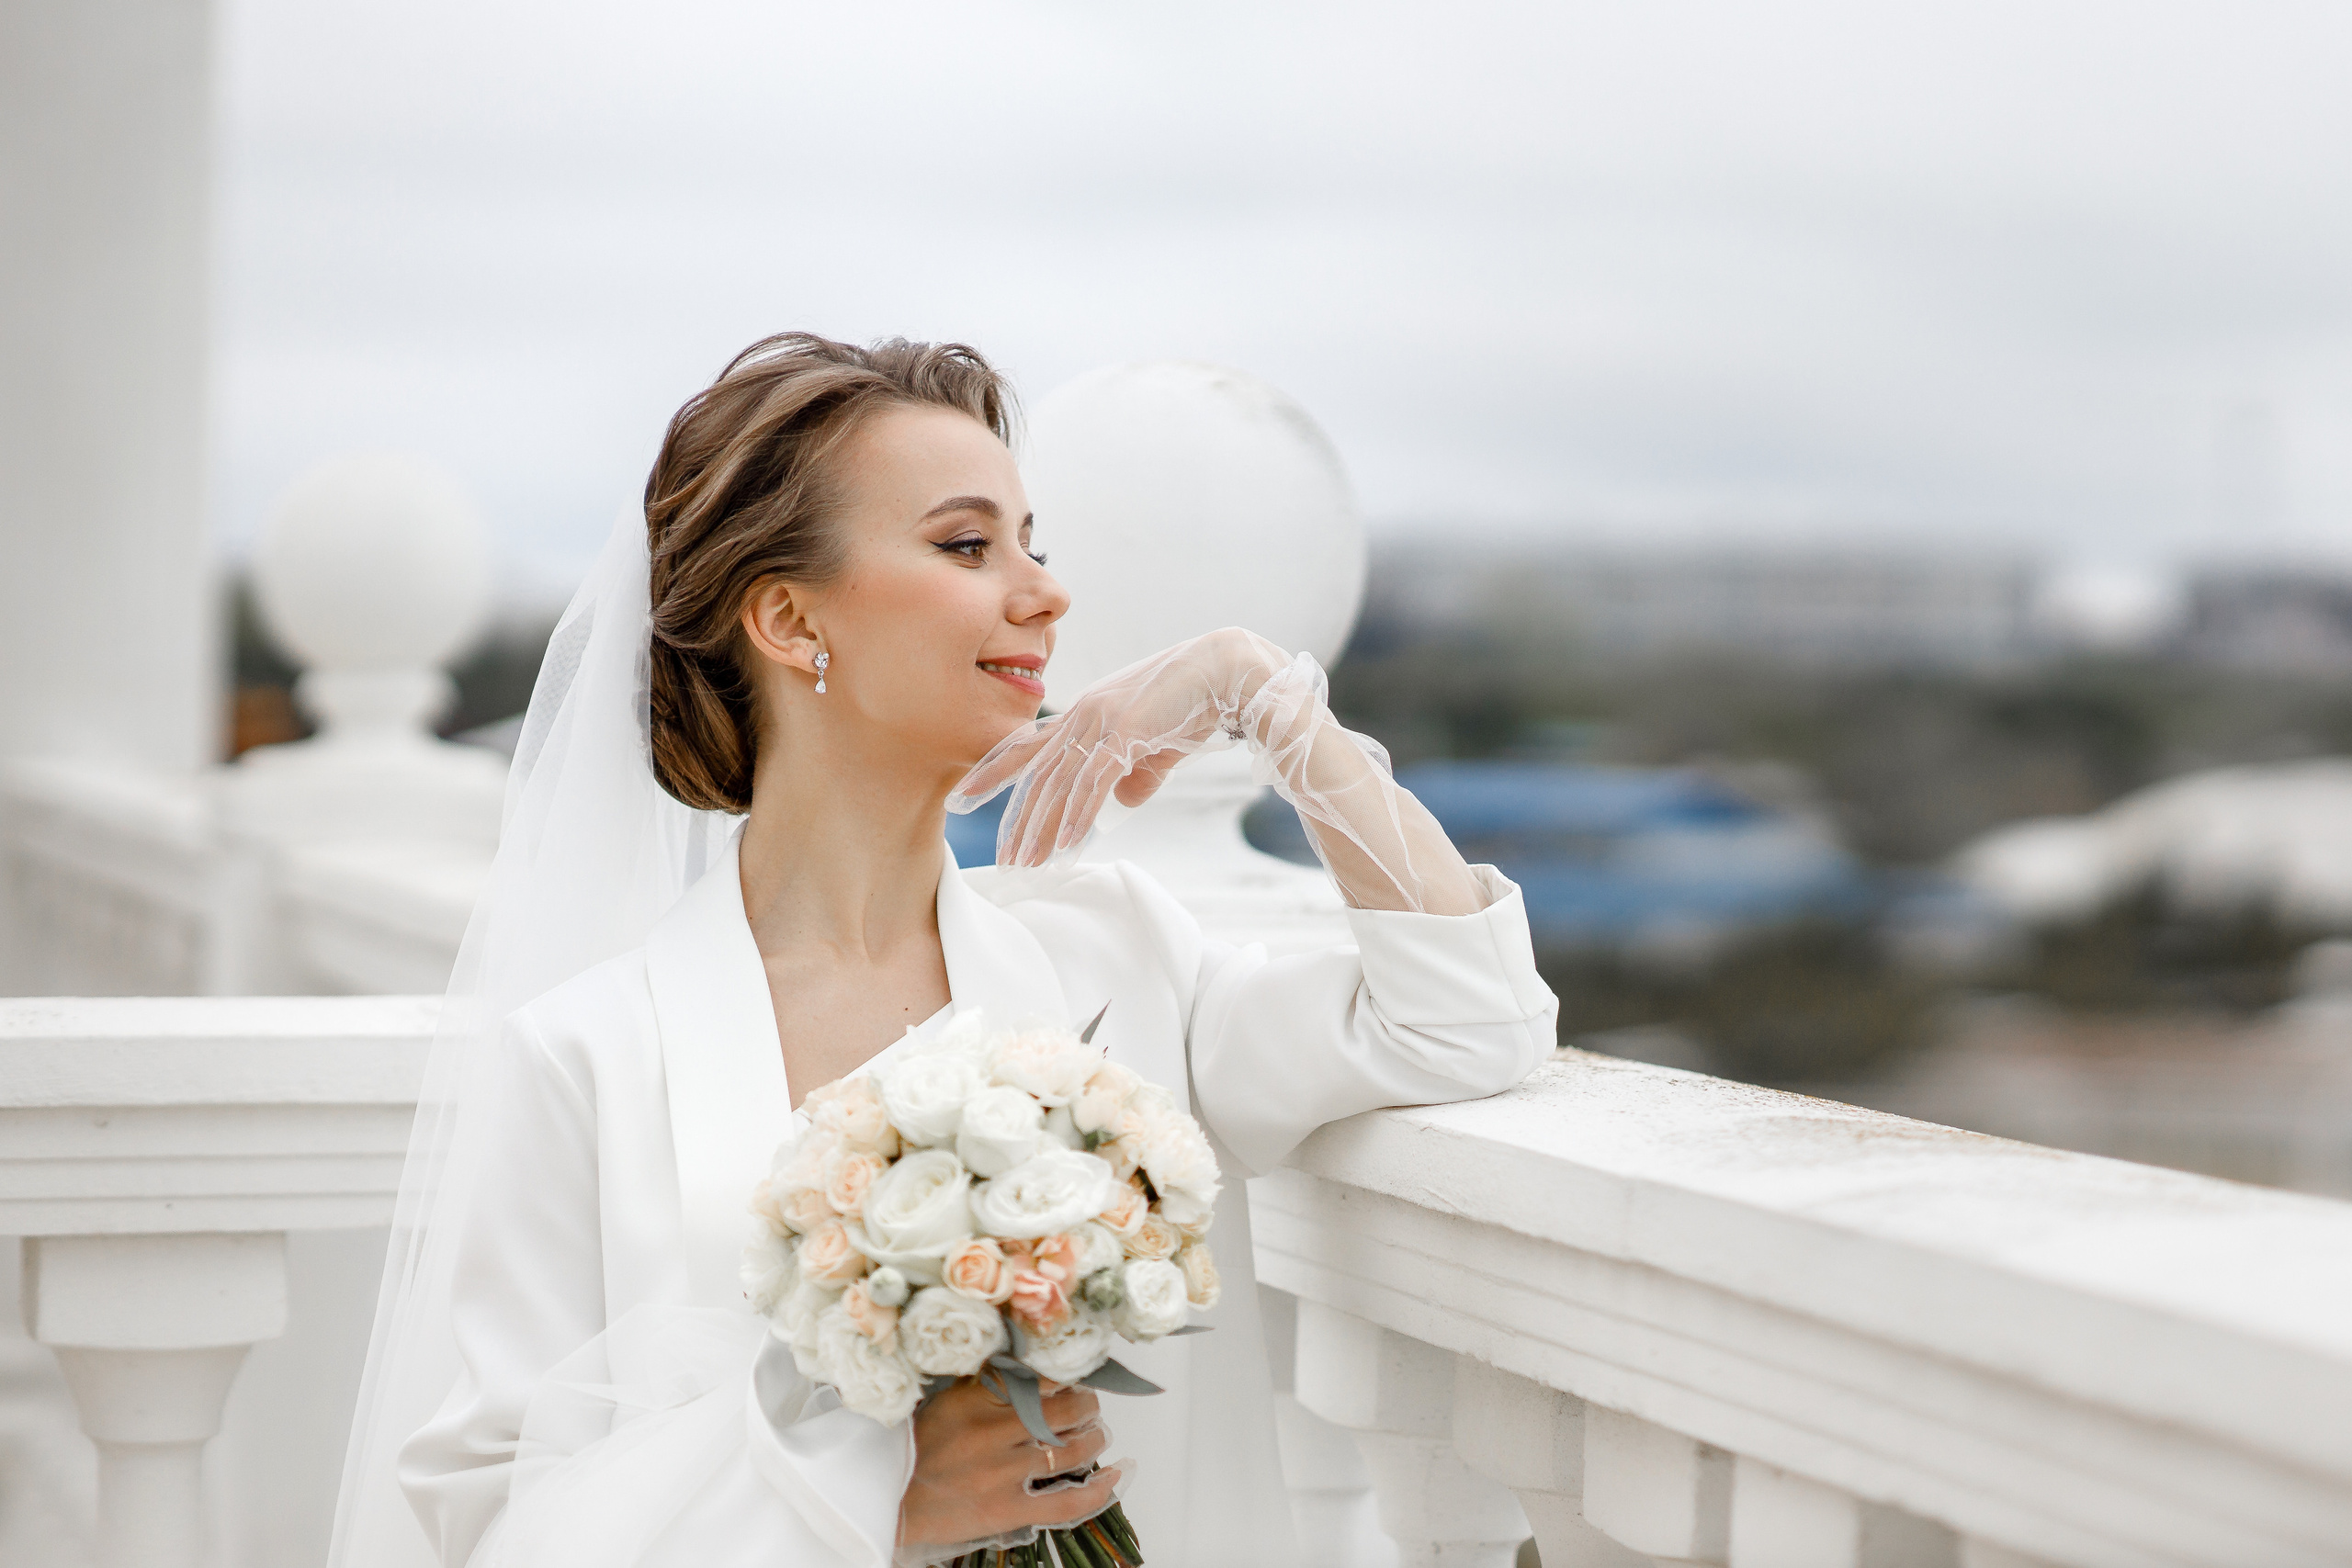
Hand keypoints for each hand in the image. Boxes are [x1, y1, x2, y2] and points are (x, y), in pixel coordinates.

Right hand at [897, 1377, 1117, 1548]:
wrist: (885, 1502)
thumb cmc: (910, 1451)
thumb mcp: (942, 1402)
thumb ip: (983, 1384)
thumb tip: (1027, 1363)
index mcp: (974, 1400)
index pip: (1038, 1374)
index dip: (1065, 1372)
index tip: (1075, 1370)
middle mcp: (994, 1433)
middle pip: (1064, 1408)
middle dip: (1085, 1402)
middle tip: (1087, 1402)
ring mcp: (1004, 1473)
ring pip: (1072, 1448)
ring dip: (1094, 1436)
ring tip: (1096, 1431)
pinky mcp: (1008, 1510)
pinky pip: (1067, 1503)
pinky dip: (1099, 1490)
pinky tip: (1117, 1474)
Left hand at [953, 627, 1289, 865]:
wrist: (1224, 670)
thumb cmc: (1192, 703)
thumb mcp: (1155, 745)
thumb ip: (1135, 773)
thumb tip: (1122, 803)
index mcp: (1084, 714)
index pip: (1028, 746)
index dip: (994, 772)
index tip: (964, 794)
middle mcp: (1083, 715)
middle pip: (1038, 774)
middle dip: (1019, 819)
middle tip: (1005, 858)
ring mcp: (1101, 722)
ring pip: (1060, 783)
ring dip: (1044, 828)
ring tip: (1029, 863)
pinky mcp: (1124, 732)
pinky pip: (1093, 783)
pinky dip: (1079, 817)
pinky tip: (1069, 844)